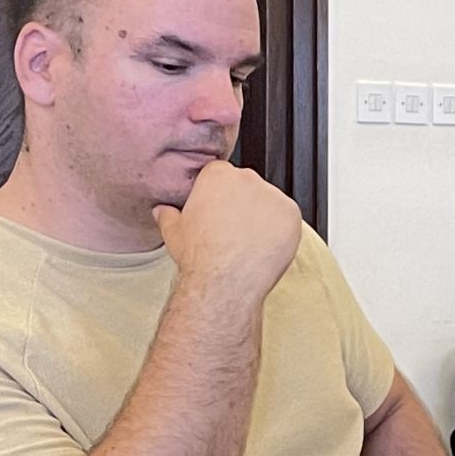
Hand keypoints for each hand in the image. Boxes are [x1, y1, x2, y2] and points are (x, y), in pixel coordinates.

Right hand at [153, 161, 302, 298]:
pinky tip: (264, 245)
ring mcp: (272, 195)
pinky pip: (287, 217)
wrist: (225, 280)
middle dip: (241, 204)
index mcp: (218, 175)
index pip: (221, 175)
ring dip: (262, 216)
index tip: (217, 211)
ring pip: (268, 202)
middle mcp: (247, 179)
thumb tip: (162, 211)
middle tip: (232, 229)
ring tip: (247, 241)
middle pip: (247, 186)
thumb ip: (168, 214)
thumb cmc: (200, 256)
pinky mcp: (292, 213)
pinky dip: (280, 229)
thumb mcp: (173, 231)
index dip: (218, 195)